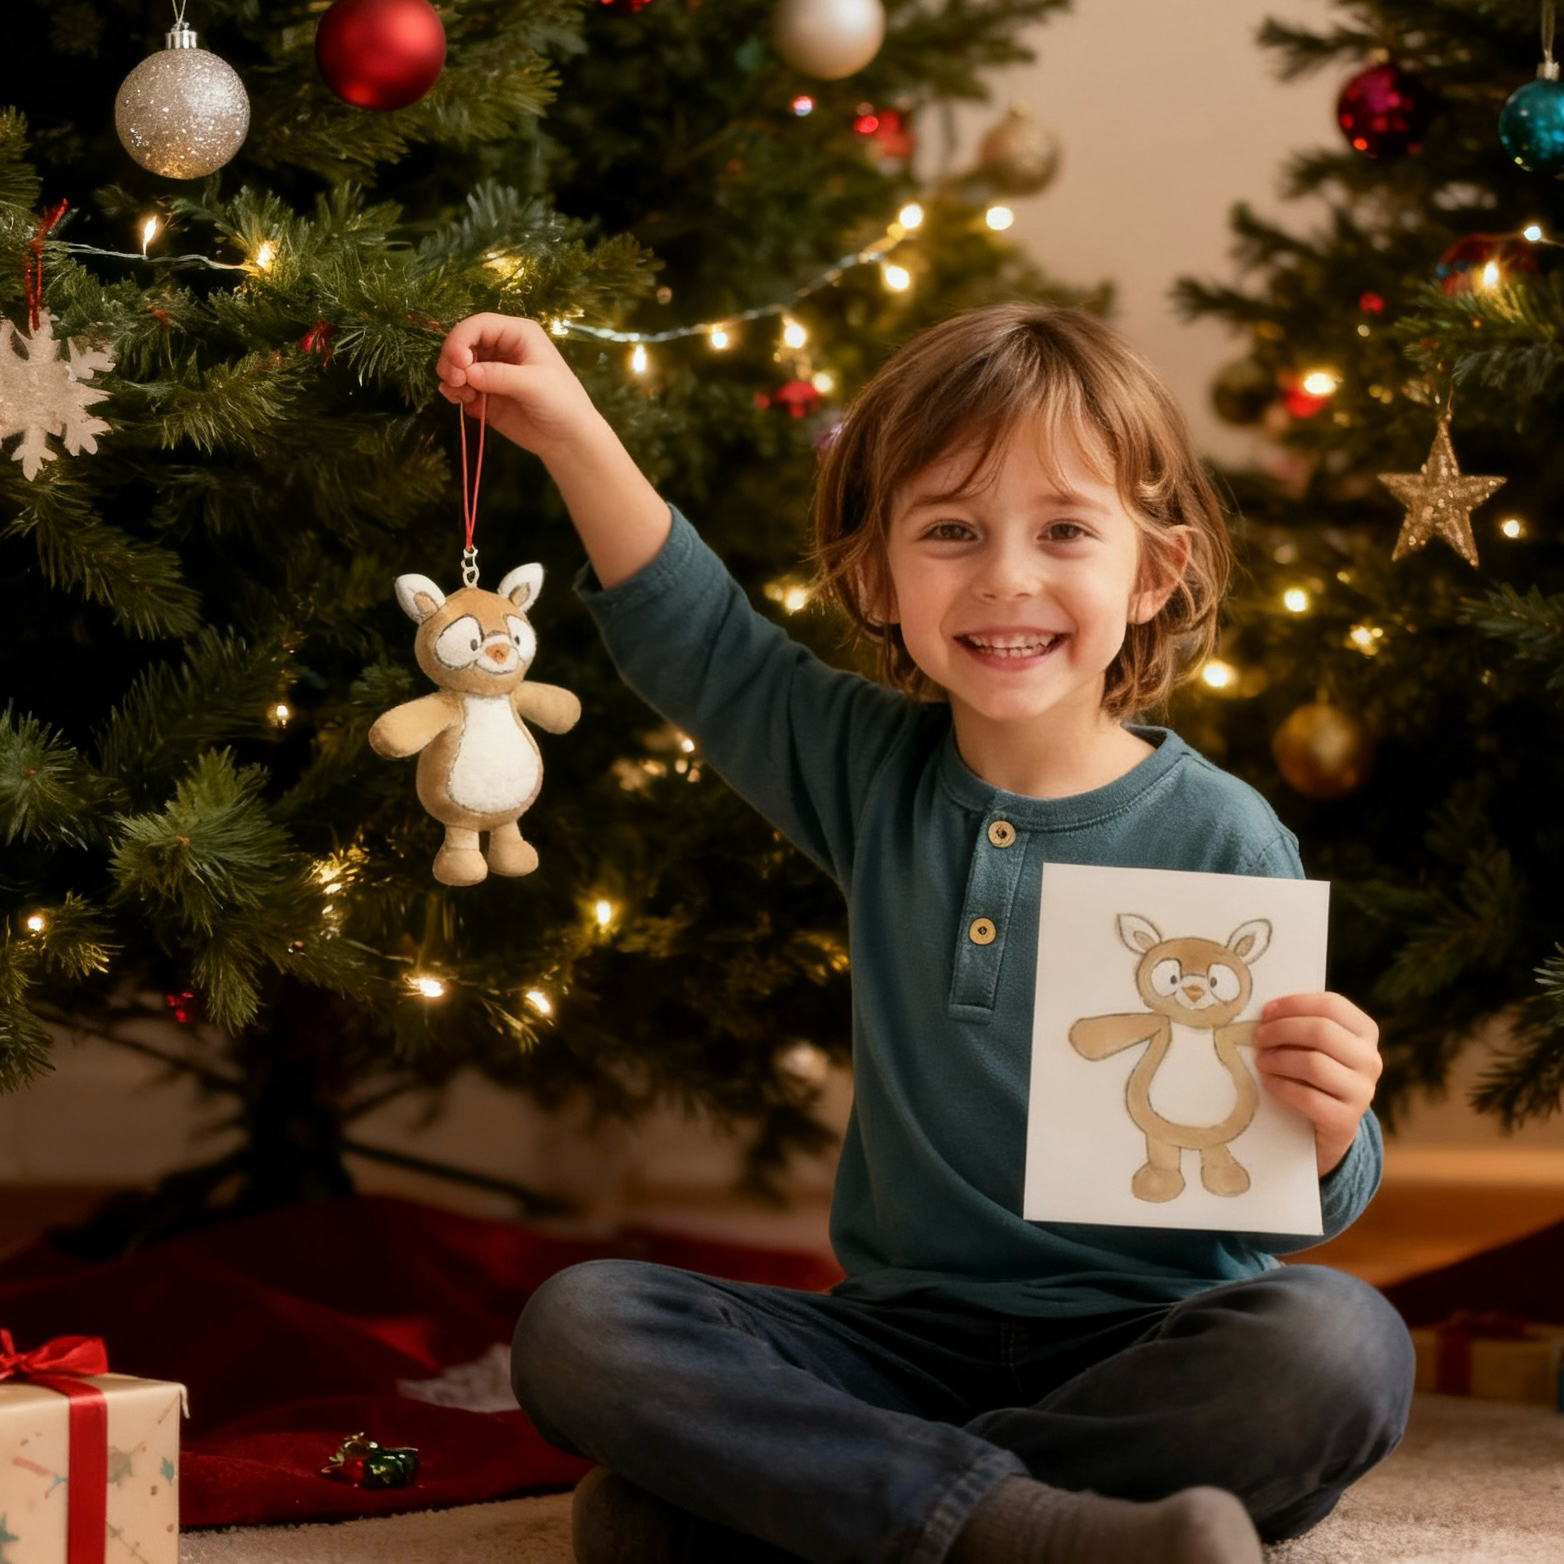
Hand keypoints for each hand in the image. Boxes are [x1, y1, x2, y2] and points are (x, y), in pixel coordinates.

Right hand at [435, 314, 607, 461]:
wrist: (568, 439)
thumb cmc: (562, 403)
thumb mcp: (535, 385)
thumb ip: (500, 376)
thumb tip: (467, 372)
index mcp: (517, 334)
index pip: (479, 325)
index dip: (461, 339)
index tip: (458, 362)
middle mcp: (502, 348)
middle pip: (462, 343)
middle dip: (452, 361)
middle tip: (456, 382)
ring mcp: (491, 371)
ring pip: (457, 366)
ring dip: (452, 379)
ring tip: (463, 397)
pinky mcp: (485, 394)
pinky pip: (460, 387)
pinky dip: (456, 394)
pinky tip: (467, 405)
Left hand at [1251, 991, 1380, 1176]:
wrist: (1330, 1127)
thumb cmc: (1316, 1075)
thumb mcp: (1316, 1046)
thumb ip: (1302, 1025)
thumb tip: (1268, 1011)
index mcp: (1365, 1032)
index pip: (1332, 1005)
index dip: (1294, 1004)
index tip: (1266, 1012)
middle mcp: (1370, 1059)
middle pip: (1321, 1031)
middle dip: (1281, 1030)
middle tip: (1258, 1038)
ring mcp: (1362, 1091)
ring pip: (1314, 1064)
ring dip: (1278, 1060)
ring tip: (1261, 1062)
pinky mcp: (1346, 1120)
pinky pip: (1308, 1097)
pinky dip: (1281, 1087)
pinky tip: (1269, 1083)